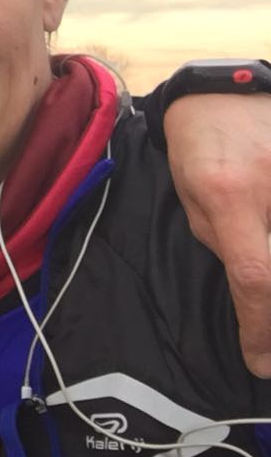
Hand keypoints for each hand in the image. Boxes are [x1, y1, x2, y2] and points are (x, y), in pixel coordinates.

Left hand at [165, 94, 270, 376]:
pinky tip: (269, 269)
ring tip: (267, 323)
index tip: (260, 363)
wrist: (229, 93)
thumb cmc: (201, 150)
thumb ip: (225, 245)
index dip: (261, 328)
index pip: (255, 278)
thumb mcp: (194, 199)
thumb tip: (253, 297)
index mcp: (230, 197)